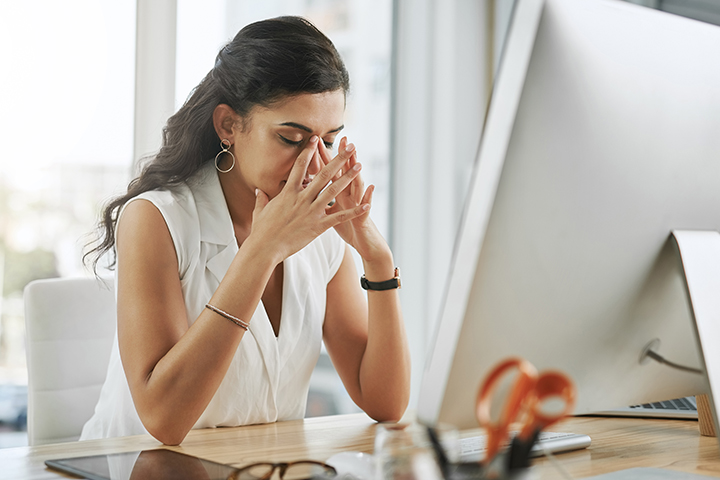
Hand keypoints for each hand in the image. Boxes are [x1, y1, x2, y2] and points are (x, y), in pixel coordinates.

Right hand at [248, 136, 369, 263]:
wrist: (265, 248)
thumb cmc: (261, 231)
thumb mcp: (260, 211)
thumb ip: (262, 199)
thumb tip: (258, 191)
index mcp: (288, 192)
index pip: (300, 167)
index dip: (308, 151)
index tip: (316, 138)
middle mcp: (302, 198)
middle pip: (323, 174)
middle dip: (338, 159)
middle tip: (350, 147)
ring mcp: (311, 211)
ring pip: (333, 190)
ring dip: (348, 177)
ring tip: (359, 166)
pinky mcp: (318, 226)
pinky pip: (339, 217)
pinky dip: (353, 211)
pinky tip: (366, 206)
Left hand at [319, 137, 391, 262]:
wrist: (367, 244)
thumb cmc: (350, 229)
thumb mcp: (334, 215)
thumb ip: (322, 202)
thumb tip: (308, 194)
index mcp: (338, 195)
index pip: (329, 173)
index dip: (323, 158)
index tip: (317, 141)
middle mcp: (349, 197)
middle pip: (344, 174)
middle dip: (342, 157)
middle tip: (343, 140)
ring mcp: (357, 206)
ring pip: (358, 186)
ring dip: (357, 174)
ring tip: (357, 160)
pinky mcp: (363, 218)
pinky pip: (365, 208)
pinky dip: (369, 198)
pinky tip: (372, 187)